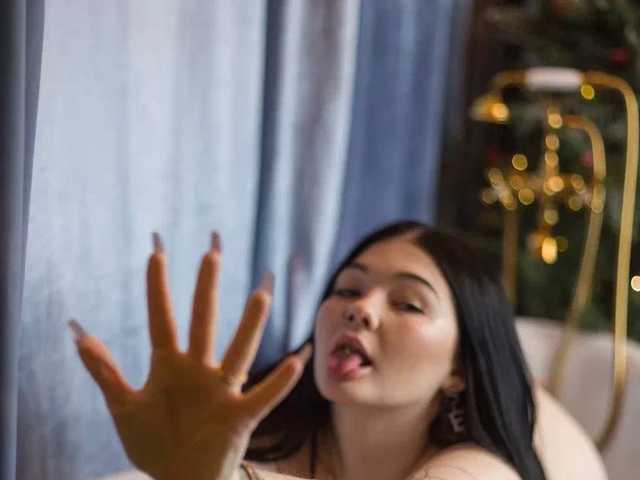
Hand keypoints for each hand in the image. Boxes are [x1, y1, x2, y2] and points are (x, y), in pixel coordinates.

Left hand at [70, 232, 311, 479]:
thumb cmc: (156, 442)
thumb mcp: (123, 406)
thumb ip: (105, 371)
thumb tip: (78, 334)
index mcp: (169, 366)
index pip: (161, 319)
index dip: (157, 287)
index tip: (156, 252)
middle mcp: (197, 371)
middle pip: (203, 323)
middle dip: (206, 288)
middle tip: (212, 251)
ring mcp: (221, 392)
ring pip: (238, 351)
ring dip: (250, 324)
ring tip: (262, 293)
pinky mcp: (239, 417)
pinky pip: (262, 397)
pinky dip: (278, 381)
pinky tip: (294, 360)